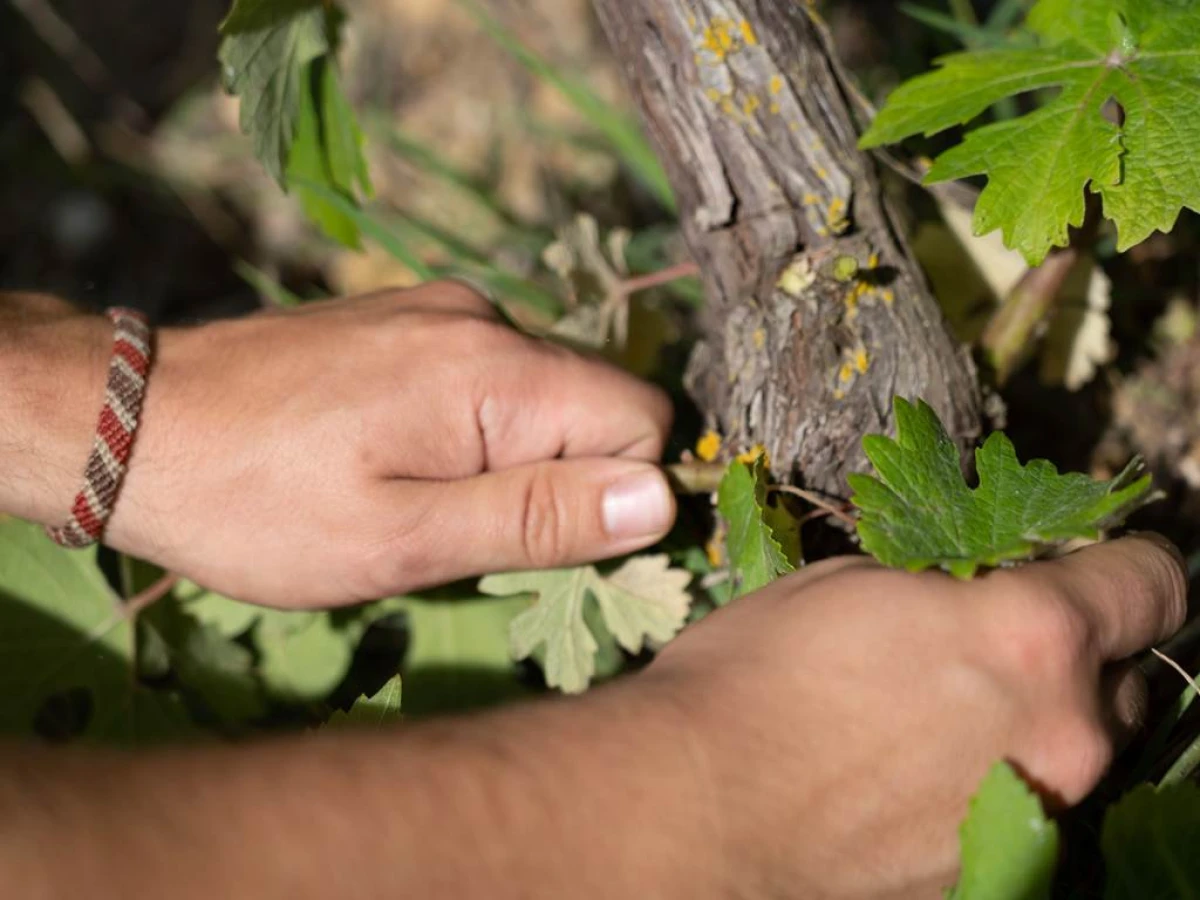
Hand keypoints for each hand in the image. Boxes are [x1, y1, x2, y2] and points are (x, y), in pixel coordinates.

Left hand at [98, 283, 673, 605]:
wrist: (133, 424)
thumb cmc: (260, 503)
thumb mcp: (401, 541)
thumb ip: (536, 517)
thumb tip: (663, 497)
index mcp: (496, 371)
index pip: (643, 417)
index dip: (618, 492)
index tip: (543, 544)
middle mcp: (484, 319)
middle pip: (594, 401)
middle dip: (562, 477)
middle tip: (465, 533)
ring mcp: (439, 309)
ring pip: (539, 391)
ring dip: (511, 455)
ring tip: (418, 498)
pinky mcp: (403, 317)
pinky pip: (485, 375)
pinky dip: (471, 426)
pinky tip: (394, 456)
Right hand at [637, 537, 1187, 898]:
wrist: (694, 806)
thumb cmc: (756, 676)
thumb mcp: (850, 582)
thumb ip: (947, 584)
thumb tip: (973, 592)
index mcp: (1033, 637)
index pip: (1152, 584)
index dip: (1123, 563)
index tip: (1087, 565)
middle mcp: (1060, 735)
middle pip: (1123, 682)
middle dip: (1073, 656)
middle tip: (989, 642)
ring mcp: (1033, 818)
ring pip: (1074, 753)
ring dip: (1030, 722)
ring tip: (936, 713)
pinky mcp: (988, 874)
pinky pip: (1020, 811)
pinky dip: (986, 782)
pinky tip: (907, 771)